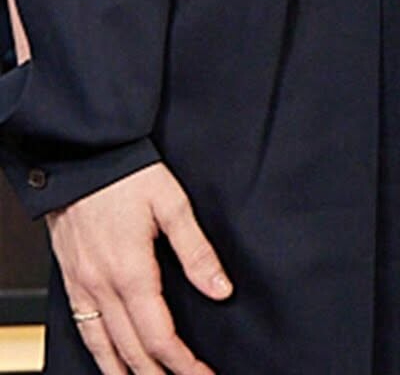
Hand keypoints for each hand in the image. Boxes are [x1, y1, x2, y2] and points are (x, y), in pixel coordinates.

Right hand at [46, 162, 231, 374]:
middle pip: (132, 351)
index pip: (160, 337)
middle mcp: (104, 286)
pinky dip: (98, 353)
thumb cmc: (126, 173)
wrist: (82, 154)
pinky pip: (83, 328)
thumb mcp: (172, 202)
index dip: (184, 363)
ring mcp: (84, 285)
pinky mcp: (72, 278)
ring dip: (126, 373)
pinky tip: (109, 360)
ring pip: (103, 348)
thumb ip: (197, 251)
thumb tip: (221, 289)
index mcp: (132, 272)